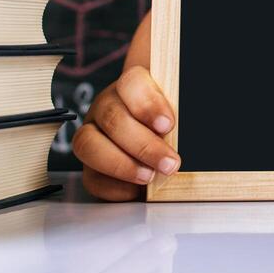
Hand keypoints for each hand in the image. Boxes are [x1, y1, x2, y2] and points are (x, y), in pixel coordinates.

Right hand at [73, 64, 180, 200]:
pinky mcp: (91, 163)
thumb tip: (184, 132)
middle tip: (170, 162)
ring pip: (88, 144)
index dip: (148, 104)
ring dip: (121, 164)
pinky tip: (134, 190)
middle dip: (143, 144)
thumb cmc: (173, 121)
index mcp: (132, 85)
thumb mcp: (182, 111)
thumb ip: (184, 116)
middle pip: (112, 117)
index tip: (168, 125)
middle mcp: (108, 105)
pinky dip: (112, 186)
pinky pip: (90, 176)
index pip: (132, 82)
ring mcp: (94, 132)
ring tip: (149, 176)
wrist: (161, 138)